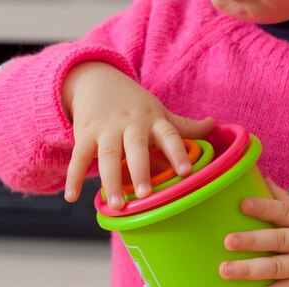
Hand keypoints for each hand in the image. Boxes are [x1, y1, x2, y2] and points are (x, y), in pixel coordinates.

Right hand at [61, 61, 214, 208]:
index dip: (178, 153)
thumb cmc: (135, 104)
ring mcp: (106, 130)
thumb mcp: (159, 111)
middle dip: (140, 170)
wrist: (96, 80)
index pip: (169, 135)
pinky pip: (78, 158)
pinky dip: (74, 177)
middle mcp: (130, 124)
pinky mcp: (84, 135)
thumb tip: (215, 123)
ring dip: (111, 181)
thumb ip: (185, 124)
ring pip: (107, 156)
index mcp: (153, 120)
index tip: (187, 172)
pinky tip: (73, 197)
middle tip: (145, 195)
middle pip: (135, 147)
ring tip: (116, 205)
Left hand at [220, 178, 288, 286]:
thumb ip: (282, 200)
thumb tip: (260, 176)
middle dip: (252, 241)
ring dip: (249, 270)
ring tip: (225, 270)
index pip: (284, 212)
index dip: (264, 208)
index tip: (242, 204)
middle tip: (228, 241)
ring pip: (276, 269)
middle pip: (278, 240)